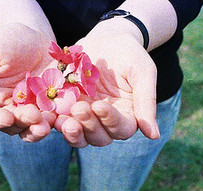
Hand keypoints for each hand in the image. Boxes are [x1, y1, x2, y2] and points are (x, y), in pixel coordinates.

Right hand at [0, 24, 55, 141]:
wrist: (40, 36)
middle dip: (22, 123)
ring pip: (32, 130)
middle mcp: (9, 112)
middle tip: (33, 116)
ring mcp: (31, 113)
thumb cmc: (7, 40)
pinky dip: (59, 124)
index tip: (5, 116)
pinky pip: (55, 123)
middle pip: (11, 127)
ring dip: (39, 130)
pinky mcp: (53, 111)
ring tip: (48, 123)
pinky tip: (66, 119)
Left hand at [55, 32, 159, 147]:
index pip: (122, 129)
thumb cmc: (129, 54)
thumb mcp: (142, 72)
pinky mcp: (66, 110)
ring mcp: (85, 118)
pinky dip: (54, 122)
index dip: (111, 121)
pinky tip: (48, 114)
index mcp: (127, 116)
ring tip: (63, 120)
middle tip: (79, 108)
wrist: (105, 39)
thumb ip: (146, 101)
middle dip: (89, 126)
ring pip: (79, 136)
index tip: (101, 105)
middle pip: (99, 138)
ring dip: (71, 131)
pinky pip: (60, 122)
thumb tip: (154, 136)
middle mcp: (106, 123)